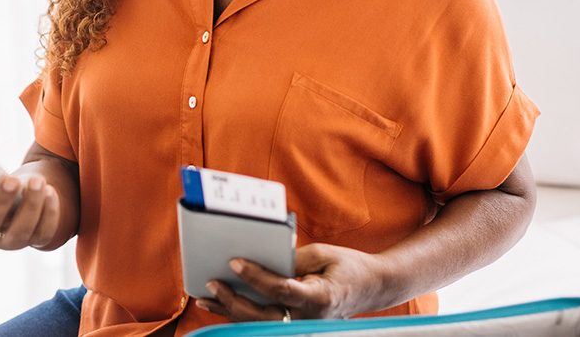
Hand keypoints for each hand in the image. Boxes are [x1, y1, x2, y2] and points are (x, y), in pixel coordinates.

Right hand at [0, 154, 61, 249]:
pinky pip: (44, 231)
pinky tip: (51, 191)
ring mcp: (9, 242)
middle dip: (1, 199)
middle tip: (11, 179)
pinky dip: (50, 212)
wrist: (15, 206)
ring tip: (38, 181)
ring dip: (31, 204)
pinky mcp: (34, 240)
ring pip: (21, 229)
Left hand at [196, 243, 396, 321]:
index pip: (281, 290)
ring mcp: (302, 326)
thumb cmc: (348, 266)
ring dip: (231, 311)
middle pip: (264, 315)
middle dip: (235, 300)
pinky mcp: (296, 325)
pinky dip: (241, 314)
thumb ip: (293, 257)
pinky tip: (223, 304)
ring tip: (206, 296)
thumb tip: (262, 258)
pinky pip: (264, 322)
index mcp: (319, 298)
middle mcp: (309, 318)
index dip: (256, 277)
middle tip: (213, 282)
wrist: (373, 287)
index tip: (235, 261)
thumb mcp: (324, 253)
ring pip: (259, 324)